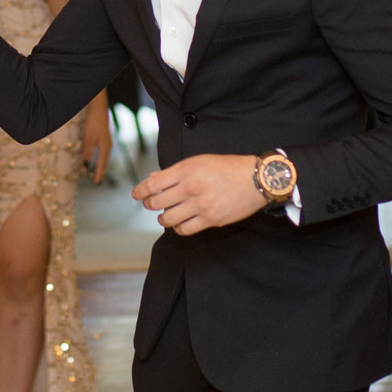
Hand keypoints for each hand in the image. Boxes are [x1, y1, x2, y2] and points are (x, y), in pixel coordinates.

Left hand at [81, 100, 111, 184]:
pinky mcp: (104, 137)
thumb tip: (86, 164)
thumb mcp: (88, 137)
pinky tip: (98, 157)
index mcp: (105, 147)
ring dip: (102, 165)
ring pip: (105, 157)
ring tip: (99, 171)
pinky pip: (104, 152)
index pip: (102, 164)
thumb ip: (87, 151)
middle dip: (102, 171)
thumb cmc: (94, 122)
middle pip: (105, 162)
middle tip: (98, 180)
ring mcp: (107, 141)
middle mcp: (108, 145)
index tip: (96, 182)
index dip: (99, 174)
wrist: (98, 108)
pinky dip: (101, 158)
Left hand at [131, 154, 266, 234]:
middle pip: (156, 202)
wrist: (255, 178)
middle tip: (151, 203)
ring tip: (165, 214)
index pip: (153, 184)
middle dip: (149, 204)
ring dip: (162, 217)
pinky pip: (184, 230)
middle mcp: (190, 188)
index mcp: (187, 170)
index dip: (140, 191)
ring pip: (167, 218)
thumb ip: (176, 171)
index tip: (136, 194)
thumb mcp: (200, 161)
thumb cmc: (228, 167)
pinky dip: (178, 228)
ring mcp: (200, 205)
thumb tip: (153, 179)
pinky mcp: (210, 220)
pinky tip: (180, 223)